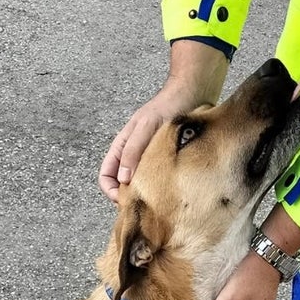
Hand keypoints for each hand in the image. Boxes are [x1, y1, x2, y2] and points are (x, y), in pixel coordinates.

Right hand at [98, 41, 228, 201]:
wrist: (193, 93)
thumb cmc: (169, 106)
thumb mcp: (147, 127)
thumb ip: (133, 151)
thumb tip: (124, 179)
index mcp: (123, 147)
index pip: (106, 176)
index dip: (111, 191)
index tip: (125, 201)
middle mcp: (134, 155)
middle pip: (123, 184)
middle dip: (130, 197)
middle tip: (147, 206)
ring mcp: (150, 158)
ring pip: (141, 183)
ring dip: (147, 193)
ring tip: (161, 201)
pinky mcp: (167, 160)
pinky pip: (159, 179)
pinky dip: (162, 188)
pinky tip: (173, 191)